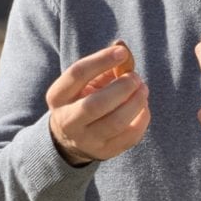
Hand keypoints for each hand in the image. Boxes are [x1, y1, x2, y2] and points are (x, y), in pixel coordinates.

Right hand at [47, 43, 149, 165]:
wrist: (71, 137)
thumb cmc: (82, 99)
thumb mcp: (84, 82)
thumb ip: (103, 66)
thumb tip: (122, 48)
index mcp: (57, 97)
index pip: (77, 74)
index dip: (101, 60)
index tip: (122, 52)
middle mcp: (67, 121)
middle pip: (95, 104)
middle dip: (122, 88)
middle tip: (136, 77)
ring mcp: (86, 140)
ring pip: (115, 122)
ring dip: (136, 102)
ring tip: (143, 89)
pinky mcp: (105, 152)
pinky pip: (130, 137)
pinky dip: (142, 118)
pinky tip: (143, 107)